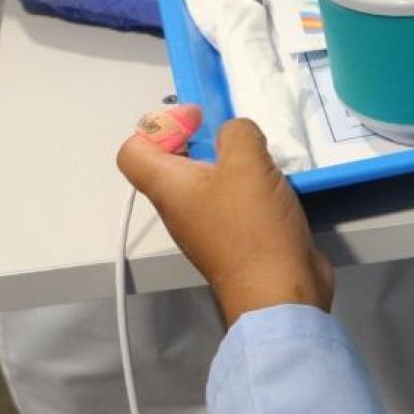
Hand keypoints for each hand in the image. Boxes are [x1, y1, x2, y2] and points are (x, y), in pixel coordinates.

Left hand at [118, 110, 332, 326]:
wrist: (279, 291)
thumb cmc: (252, 226)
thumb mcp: (246, 164)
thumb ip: (237, 133)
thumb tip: (237, 133)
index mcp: (168, 187)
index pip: (133, 150)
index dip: (158, 126)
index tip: (197, 121)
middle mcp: (180, 207)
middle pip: (173, 163)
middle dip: (202, 140)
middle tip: (237, 136)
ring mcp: (207, 225)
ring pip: (208, 182)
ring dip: (232, 164)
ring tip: (264, 159)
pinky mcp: (236, 238)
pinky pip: (234, 202)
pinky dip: (251, 187)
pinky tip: (278, 187)